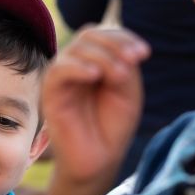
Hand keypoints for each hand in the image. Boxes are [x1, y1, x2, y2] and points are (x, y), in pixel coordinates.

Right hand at [41, 27, 149, 186]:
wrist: (98, 161)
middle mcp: (77, 65)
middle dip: (115, 43)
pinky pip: (58, 69)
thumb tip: (115, 49)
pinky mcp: (50, 93)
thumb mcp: (127, 92)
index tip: (144, 54)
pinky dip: (77, 66)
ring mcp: (63, 77)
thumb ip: (124, 66)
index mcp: (96, 61)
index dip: (124, 37)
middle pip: (89, 34)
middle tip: (133, 61)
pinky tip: (94, 76)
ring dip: (102, 56)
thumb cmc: (113, 127)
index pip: (104, 34)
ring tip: (118, 77)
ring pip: (76, 48)